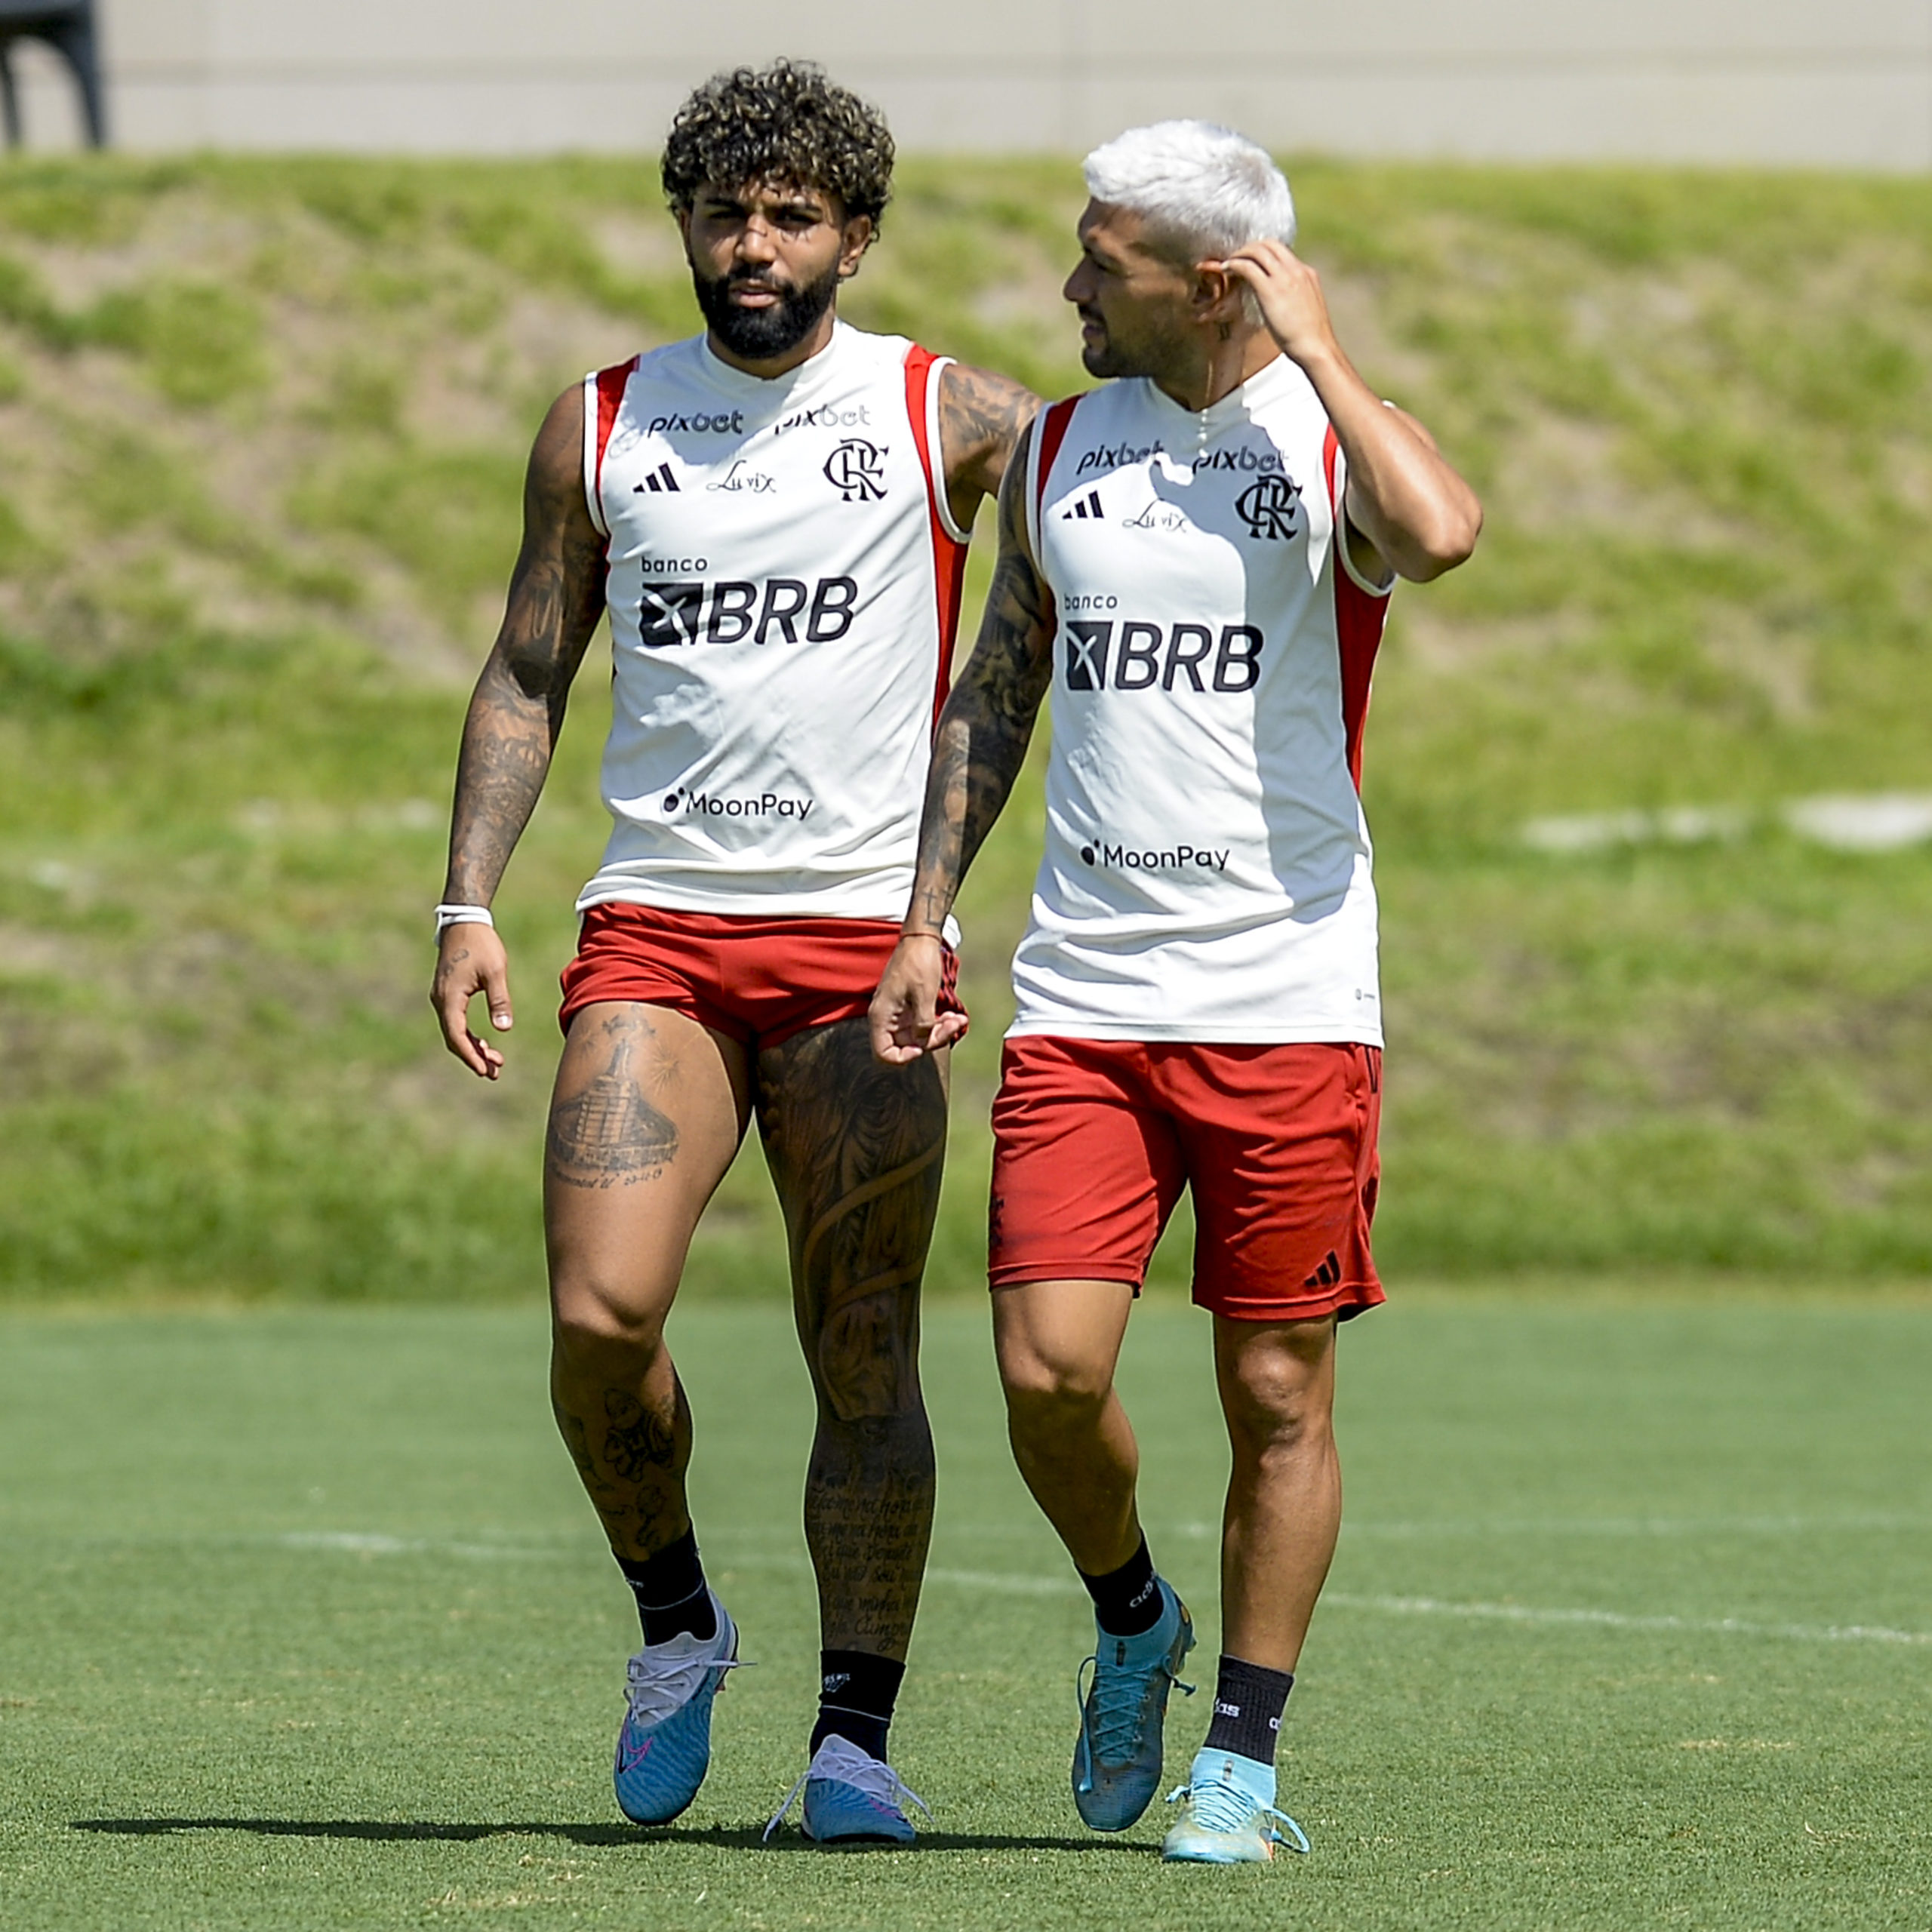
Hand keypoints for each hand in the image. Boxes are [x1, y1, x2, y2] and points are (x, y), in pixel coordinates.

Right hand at [431, 922, 513, 1078]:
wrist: (464, 922)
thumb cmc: (481, 944)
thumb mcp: (495, 972)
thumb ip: (499, 1000)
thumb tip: (504, 1029)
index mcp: (450, 997)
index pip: (456, 1035)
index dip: (470, 1055)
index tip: (484, 1070)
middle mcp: (441, 1001)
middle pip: (454, 1038)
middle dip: (473, 1057)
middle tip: (494, 1072)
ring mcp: (442, 998)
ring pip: (454, 1031)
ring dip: (472, 1047)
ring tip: (495, 1062)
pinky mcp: (447, 995)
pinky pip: (455, 1022)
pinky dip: (468, 1035)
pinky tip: (484, 1043)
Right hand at [868, 934, 966, 1065]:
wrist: (921, 939)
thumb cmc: (918, 963)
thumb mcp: (924, 995)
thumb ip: (923, 1025)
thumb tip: (923, 1043)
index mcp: (881, 1016)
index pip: (884, 1053)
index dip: (903, 1057)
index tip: (922, 1047)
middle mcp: (886, 1018)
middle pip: (906, 1045)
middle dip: (933, 1040)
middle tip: (954, 1025)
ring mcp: (898, 1014)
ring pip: (918, 1036)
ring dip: (940, 1031)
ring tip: (959, 1019)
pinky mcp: (909, 1009)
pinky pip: (923, 1025)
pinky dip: (938, 1023)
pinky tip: (955, 1016)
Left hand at [1215, 239, 1338, 371]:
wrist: (1315, 346)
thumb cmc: (1309, 337)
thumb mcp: (1305, 308)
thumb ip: (1295, 297)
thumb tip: (1284, 303)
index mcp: (1306, 273)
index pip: (1283, 252)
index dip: (1264, 253)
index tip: (1252, 261)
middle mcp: (1295, 269)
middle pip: (1269, 244)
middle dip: (1250, 248)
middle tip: (1236, 259)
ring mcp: (1283, 277)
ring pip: (1257, 251)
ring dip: (1240, 254)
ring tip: (1228, 265)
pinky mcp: (1269, 289)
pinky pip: (1248, 266)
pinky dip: (1234, 264)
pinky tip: (1225, 270)